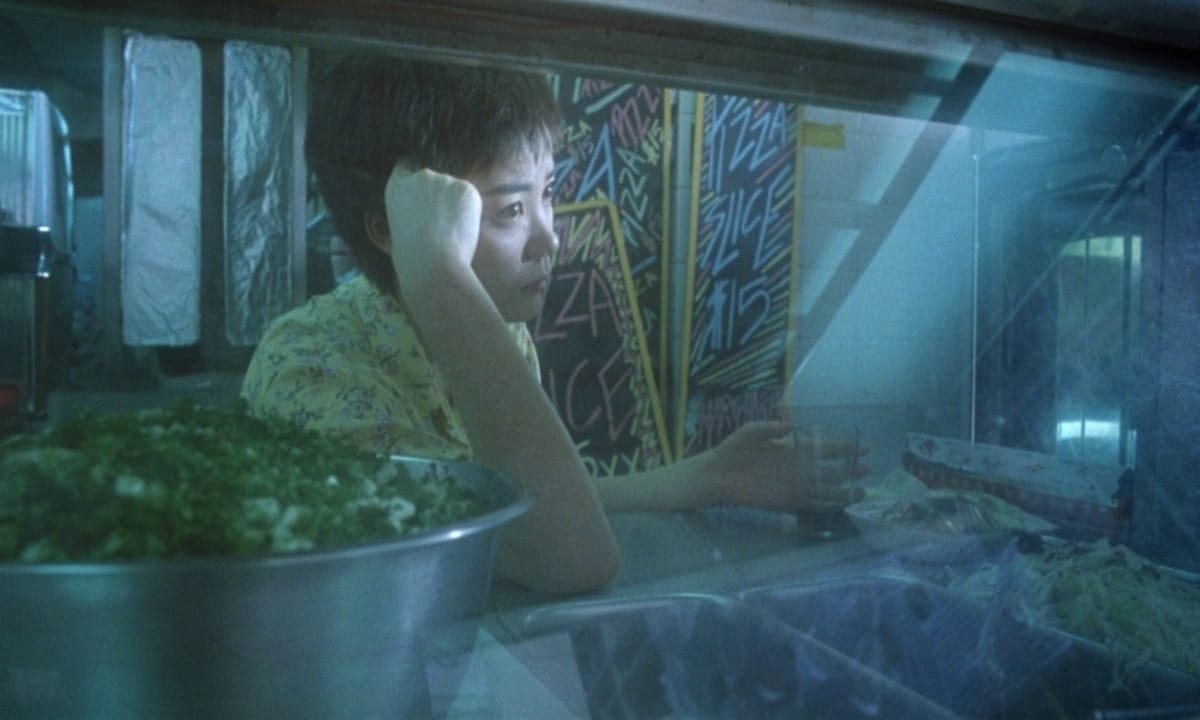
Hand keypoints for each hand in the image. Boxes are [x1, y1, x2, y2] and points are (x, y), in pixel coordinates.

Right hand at [383, 164, 481, 290]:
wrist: (431, 260)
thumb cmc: (411, 255)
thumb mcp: (397, 227)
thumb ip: (410, 209)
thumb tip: (426, 211)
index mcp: (397, 186)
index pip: (406, 167)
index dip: (416, 181)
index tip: (423, 193)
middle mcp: (420, 176)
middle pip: (433, 180)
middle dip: (439, 196)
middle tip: (441, 223)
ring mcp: (444, 179)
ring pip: (453, 189)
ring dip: (455, 204)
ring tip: (451, 230)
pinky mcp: (466, 188)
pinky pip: (470, 197)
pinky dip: (470, 211)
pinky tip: (461, 228)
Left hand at [708, 420, 867, 511]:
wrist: (717, 474)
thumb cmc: (734, 449)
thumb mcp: (751, 432)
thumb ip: (769, 428)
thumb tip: (789, 425)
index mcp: (794, 449)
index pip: (824, 448)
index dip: (843, 448)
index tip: (863, 447)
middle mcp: (798, 468)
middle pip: (830, 471)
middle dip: (849, 470)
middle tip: (867, 469)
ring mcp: (794, 486)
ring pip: (825, 490)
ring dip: (843, 492)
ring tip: (861, 493)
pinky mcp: (786, 503)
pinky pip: (810, 506)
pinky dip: (825, 507)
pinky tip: (840, 507)